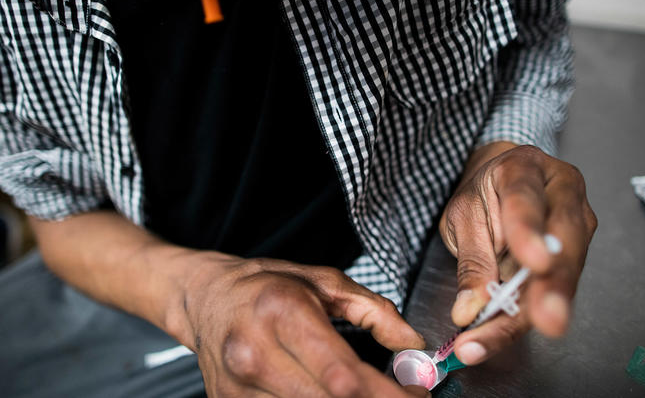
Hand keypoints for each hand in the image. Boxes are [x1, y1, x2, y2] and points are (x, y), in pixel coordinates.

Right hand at [180, 254, 428, 396]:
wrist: (205, 299)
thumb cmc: (265, 286)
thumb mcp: (323, 280)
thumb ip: (373, 310)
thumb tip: (412, 343)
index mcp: (281, 312)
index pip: (344, 374)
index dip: (389, 394)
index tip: (418, 394)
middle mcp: (255, 354)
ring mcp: (238, 389)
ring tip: (368, 394)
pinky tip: (331, 396)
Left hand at [439, 143, 596, 364]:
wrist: (502, 186)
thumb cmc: (484, 194)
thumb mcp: (464, 214)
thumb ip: (471, 259)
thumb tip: (469, 308)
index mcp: (525, 168)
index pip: (527, 198)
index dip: (530, 231)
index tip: (532, 262)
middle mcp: (562, 193)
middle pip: (565, 241)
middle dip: (554, 285)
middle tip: (546, 320)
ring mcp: (576, 226)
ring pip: (564, 273)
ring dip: (537, 312)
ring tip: (499, 338)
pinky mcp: (574, 257)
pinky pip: (552, 290)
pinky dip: (523, 318)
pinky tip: (497, 337)